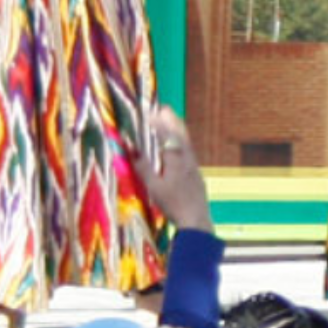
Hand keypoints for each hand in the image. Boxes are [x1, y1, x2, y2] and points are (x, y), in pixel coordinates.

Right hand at [137, 105, 210, 230]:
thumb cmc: (173, 203)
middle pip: (180, 131)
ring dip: (177, 128)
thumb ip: (143, 166)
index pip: (166, 133)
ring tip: (169, 120)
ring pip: (186, 140)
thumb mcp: (153, 187)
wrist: (196, 219)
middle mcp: (187, 156)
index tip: (149, 112)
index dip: (157, 121)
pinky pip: (188, 148)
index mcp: (175, 157)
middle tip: (162, 109)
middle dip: (170, 119)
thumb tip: (131, 147)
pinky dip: (181, 139)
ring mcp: (194, 163)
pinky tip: (177, 145)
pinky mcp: (196, 171)